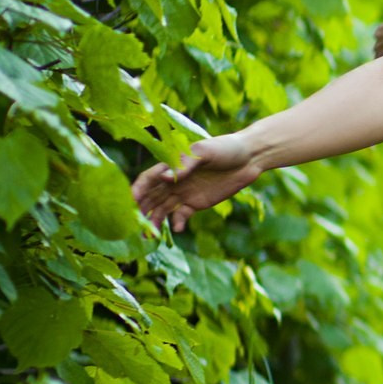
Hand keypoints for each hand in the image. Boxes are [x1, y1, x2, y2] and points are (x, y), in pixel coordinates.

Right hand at [132, 133, 262, 232]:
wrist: (250, 157)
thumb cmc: (225, 148)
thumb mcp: (205, 151)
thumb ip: (185, 164)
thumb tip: (164, 177)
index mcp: (172, 164)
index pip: (149, 178)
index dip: (139, 189)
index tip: (132, 201)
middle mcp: (174, 180)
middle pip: (151, 197)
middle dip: (141, 210)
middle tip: (135, 225)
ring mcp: (184, 192)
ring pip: (163, 209)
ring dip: (155, 221)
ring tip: (149, 236)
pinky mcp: (196, 203)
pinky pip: (181, 215)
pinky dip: (177, 223)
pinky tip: (177, 229)